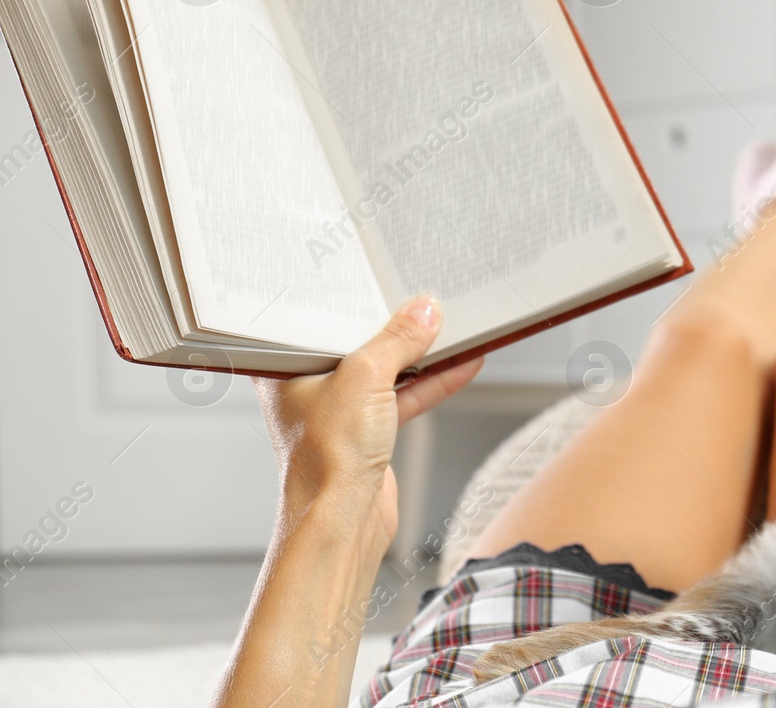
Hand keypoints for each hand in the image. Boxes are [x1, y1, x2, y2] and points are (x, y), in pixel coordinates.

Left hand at [252, 295, 482, 544]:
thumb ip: (397, 340)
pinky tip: (462, 364)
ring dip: (422, 354)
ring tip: (454, 328)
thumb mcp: (365, 378)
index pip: (322, 318)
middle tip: (424, 300)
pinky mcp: (368, 432)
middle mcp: (309, 386)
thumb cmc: (325, 460)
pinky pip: (403, 396)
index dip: (354, 298)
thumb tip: (422, 312)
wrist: (342, 521)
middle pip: (359, 342)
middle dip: (394, 325)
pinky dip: (432, 382)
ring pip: (386, 369)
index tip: (386, 280)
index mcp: (287, 367)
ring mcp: (340, 411)